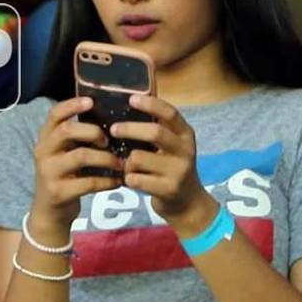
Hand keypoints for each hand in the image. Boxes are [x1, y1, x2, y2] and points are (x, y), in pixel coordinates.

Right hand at [30, 97, 121, 233]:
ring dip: (106, 158)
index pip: (54, 114)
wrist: (49, 213)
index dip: (72, 105)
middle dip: (93, 131)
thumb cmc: (63, 176)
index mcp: (45, 138)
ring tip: (120, 163)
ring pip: (80, 156)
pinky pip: (87, 182)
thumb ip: (77, 138)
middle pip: (67, 130)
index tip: (91, 101)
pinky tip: (117, 181)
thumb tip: (111, 120)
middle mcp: (43, 152)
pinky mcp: (58, 192)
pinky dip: (107, 181)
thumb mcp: (64, 154)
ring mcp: (48, 172)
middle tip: (109, 140)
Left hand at [109, 94, 214, 234]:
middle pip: (155, 132)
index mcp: (185, 135)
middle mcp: (185, 151)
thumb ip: (159, 128)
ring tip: (125, 165)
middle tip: (113, 129)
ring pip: (138, 158)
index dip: (150, 104)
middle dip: (130, 129)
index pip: (170, 113)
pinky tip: (130, 180)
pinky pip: (136, 179)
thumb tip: (129, 103)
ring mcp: (178, 171)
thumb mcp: (173, 146)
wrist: (188, 203)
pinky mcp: (168, 189)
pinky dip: (127, 178)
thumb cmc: (172, 168)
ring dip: (125, 161)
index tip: (131, 98)